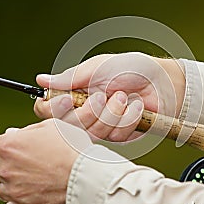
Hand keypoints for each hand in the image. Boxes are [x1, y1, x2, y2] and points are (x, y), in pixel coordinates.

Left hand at [0, 119, 90, 203]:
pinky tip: (20, 201)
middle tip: (21, 162)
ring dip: (7, 184)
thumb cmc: (72, 148)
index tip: (9, 146)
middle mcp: (6, 169)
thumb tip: (15, 133)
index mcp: (9, 146)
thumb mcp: (52, 126)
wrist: (86, 175)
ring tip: (26, 180)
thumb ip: (29, 129)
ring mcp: (13, 191)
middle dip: (2, 164)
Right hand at [34, 52, 184, 141]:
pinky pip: (115, 136)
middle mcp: (83, 112)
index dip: (53, 109)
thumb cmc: (131, 69)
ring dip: (112, 113)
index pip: (47, 109)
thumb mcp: (98, 67)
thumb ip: (70, 77)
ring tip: (124, 96)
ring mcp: (100, 126)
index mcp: (74, 93)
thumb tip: (41, 80)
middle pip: (67, 127)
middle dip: (88, 112)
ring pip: (92, 133)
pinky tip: (136, 107)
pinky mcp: (118, 136)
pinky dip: (127, 119)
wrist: (161, 82)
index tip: (67, 101)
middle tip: (102, 96)